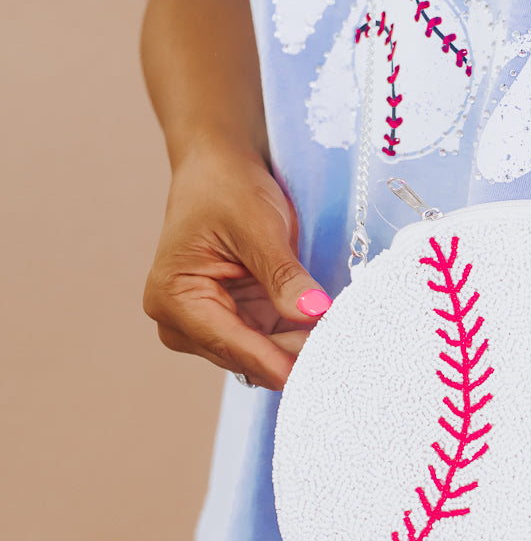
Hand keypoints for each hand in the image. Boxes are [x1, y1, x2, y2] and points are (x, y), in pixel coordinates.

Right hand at [142, 144, 330, 390]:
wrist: (218, 168)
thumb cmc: (226, 187)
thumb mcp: (258, 226)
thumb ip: (283, 275)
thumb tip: (313, 313)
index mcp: (174, 297)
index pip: (231, 343)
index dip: (278, 361)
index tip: (319, 372)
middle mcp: (181, 321)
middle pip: (246, 356)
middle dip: (292, 354)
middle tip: (345, 350)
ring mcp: (207, 325)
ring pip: (260, 356)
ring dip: (298, 348)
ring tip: (342, 339)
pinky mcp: (233, 321)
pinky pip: (268, 343)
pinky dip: (296, 338)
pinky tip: (326, 331)